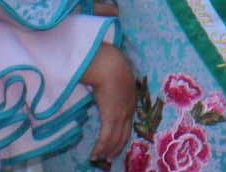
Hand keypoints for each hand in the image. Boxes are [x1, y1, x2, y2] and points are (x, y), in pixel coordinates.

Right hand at [80, 40, 140, 165]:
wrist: (111, 66)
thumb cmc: (112, 68)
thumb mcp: (118, 80)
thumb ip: (115, 87)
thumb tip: (107, 89)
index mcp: (131, 103)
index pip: (128, 126)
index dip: (122, 138)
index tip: (116, 145)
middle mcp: (128, 112)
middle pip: (123, 137)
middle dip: (115, 149)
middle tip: (108, 158)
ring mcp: (120, 115)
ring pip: (114, 140)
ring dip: (106, 151)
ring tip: (98, 158)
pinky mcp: (110, 117)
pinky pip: (106, 138)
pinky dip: (100, 148)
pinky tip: (94, 154)